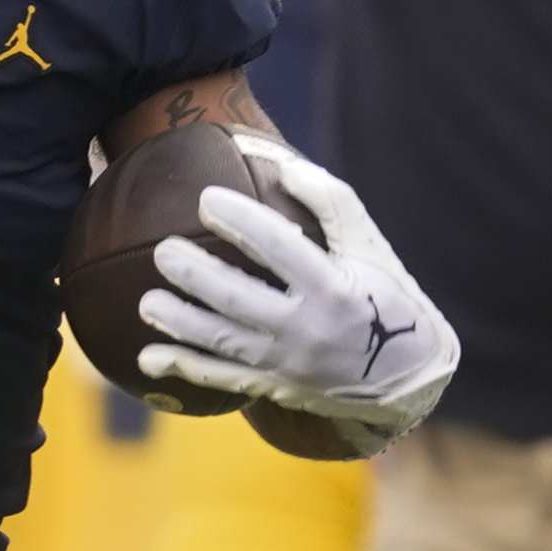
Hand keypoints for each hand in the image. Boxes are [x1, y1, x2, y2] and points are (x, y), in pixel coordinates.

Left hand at [138, 143, 458, 443]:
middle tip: (163, 251)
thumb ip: (329, 201)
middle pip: (240, 300)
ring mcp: (288, 363)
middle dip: (197, 276)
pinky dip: (184, 369)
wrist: (405, 374)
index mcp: (334, 287)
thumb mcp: (369, 246)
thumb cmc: (383, 294)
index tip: (206, 198)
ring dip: (181, 322)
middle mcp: (308, 329)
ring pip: (224, 343)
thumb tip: (281, 164)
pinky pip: (222, 379)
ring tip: (146, 301)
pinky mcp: (274, 386)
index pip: (280, 248)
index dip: (241, 221)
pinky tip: (147, 358)